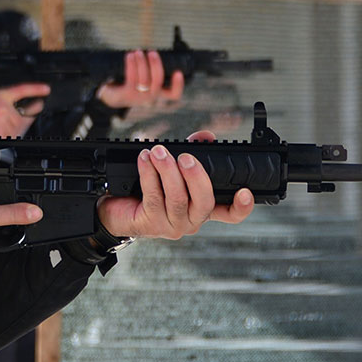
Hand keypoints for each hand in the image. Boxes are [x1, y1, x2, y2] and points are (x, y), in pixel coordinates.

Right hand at [0, 83, 49, 136]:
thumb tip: (8, 100)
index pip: (22, 90)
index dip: (36, 89)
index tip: (46, 90)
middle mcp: (6, 109)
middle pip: (26, 112)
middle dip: (29, 112)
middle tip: (32, 110)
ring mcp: (7, 124)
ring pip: (22, 126)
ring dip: (18, 125)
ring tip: (0, 126)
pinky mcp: (6, 137)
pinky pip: (15, 136)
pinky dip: (12, 135)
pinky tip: (0, 133)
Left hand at [96, 50, 184, 109]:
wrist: (110, 94)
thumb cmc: (130, 82)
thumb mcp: (143, 77)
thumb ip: (150, 68)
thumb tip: (154, 51)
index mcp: (157, 93)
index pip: (173, 95)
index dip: (178, 85)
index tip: (178, 72)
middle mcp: (150, 97)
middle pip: (158, 82)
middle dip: (156, 65)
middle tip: (152, 52)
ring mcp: (138, 97)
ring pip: (144, 80)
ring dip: (142, 63)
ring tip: (138, 51)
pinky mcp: (126, 94)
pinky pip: (131, 78)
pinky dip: (131, 65)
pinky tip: (130, 56)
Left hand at [96, 131, 252, 239]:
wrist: (115, 207)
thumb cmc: (146, 187)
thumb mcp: (173, 168)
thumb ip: (193, 152)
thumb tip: (206, 136)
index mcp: (202, 208)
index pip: (229, 214)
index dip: (241, 206)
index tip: (246, 192)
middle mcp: (191, 220)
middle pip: (205, 203)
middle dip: (196, 177)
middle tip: (185, 157)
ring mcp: (172, 224)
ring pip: (178, 198)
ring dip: (168, 171)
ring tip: (158, 152)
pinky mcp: (151, 223)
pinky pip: (154, 197)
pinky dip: (149, 174)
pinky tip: (144, 159)